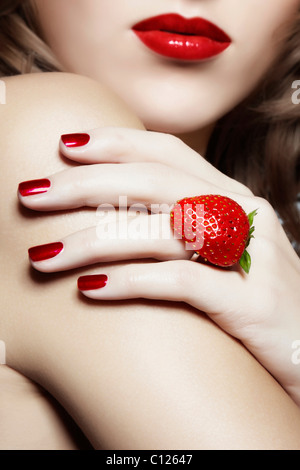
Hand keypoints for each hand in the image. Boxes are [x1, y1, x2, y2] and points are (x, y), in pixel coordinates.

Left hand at [18, 127, 299, 404]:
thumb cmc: (255, 303)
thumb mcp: (221, 254)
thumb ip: (181, 229)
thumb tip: (114, 218)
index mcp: (234, 199)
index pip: (170, 152)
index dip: (117, 143)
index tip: (65, 146)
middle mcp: (244, 216)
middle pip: (156, 184)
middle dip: (87, 185)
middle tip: (33, 194)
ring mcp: (251, 258)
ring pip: (161, 231)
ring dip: (93, 241)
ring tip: (45, 256)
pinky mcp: (252, 305)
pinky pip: (182, 282)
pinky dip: (132, 282)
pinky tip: (90, 290)